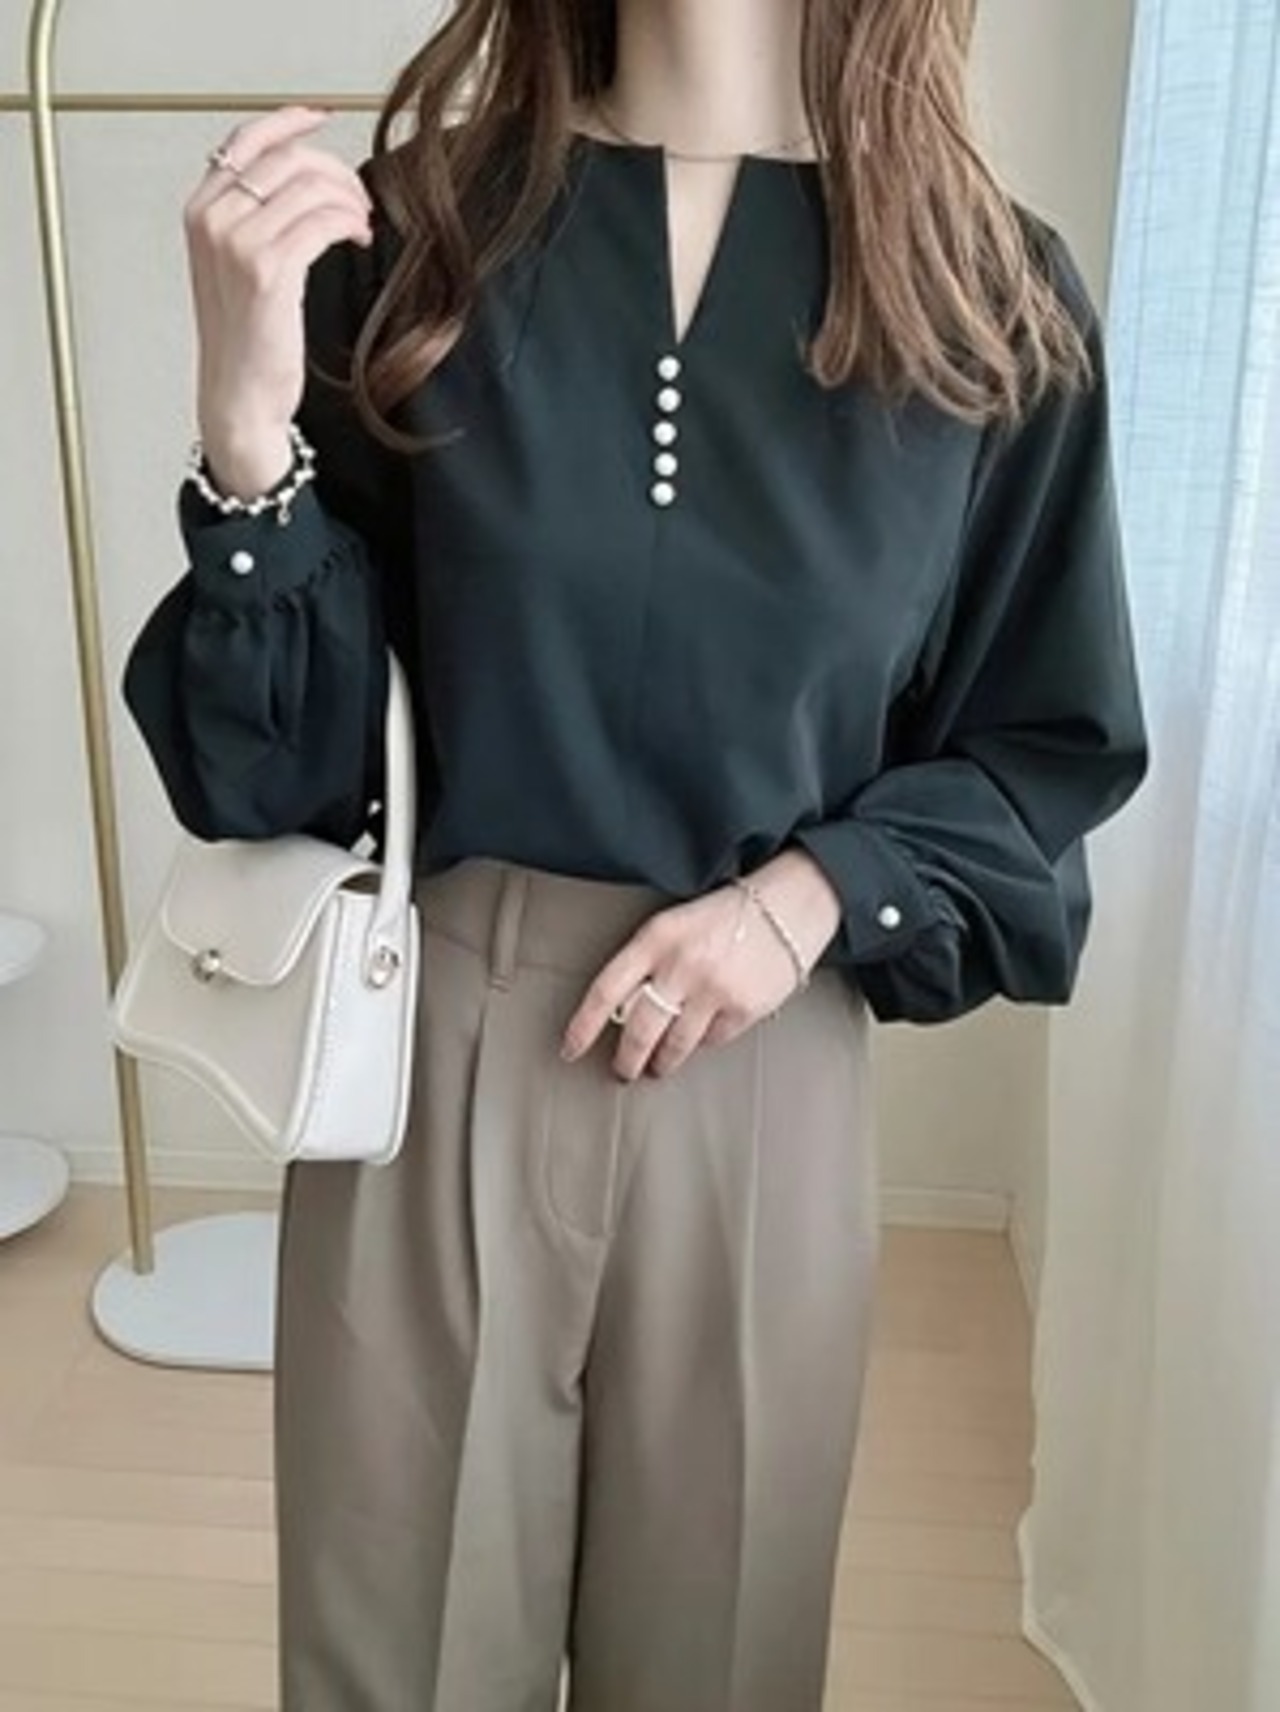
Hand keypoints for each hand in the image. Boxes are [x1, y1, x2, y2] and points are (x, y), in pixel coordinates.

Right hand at [183, 105, 375, 489]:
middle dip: (335, 170)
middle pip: (288, 158)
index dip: (290, 122)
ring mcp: (236, 242)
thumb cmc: (245, 338)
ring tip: (360, 224)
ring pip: (310, 186)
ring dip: (348, 198)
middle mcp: (212, 218)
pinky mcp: (268, 270)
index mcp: (200, 210)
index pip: (246, 140)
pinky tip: (356, 238)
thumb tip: (300, 175)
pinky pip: (322, 221)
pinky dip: (348, 222)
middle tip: (359, 199)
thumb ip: (252, 218)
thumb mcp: (235, 267)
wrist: (238, 396)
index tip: (323, 119)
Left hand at [559, 848, 844, 1080]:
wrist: (789, 905)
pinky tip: (700, 1037)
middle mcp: (681, 965)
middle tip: (622, 1071)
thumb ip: (647, 962)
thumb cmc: (725, 915)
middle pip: (639, 1031)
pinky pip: (711, 1042)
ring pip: (673, 1046)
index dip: (583, 1026)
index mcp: (656, 938)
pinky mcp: (744, 1008)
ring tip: (656, 1068)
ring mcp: (714, 989)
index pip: (606, 990)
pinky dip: (702, 1044)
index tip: (569, 1050)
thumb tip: (621, 1014)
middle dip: (626, 1060)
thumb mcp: (675, 925)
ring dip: (661, 1063)